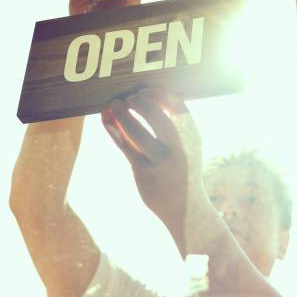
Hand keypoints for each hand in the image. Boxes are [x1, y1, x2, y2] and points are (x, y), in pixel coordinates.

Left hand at [101, 88, 204, 234]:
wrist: (185, 206)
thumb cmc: (183, 167)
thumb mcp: (188, 143)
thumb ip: (175, 122)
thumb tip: (149, 94)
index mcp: (191, 135)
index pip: (175, 103)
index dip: (156, 92)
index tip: (144, 90)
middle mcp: (178, 147)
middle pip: (156, 115)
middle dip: (139, 101)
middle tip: (129, 99)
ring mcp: (160, 161)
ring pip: (136, 131)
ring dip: (121, 114)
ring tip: (114, 105)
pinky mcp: (143, 172)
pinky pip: (124, 146)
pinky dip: (112, 129)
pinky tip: (105, 119)